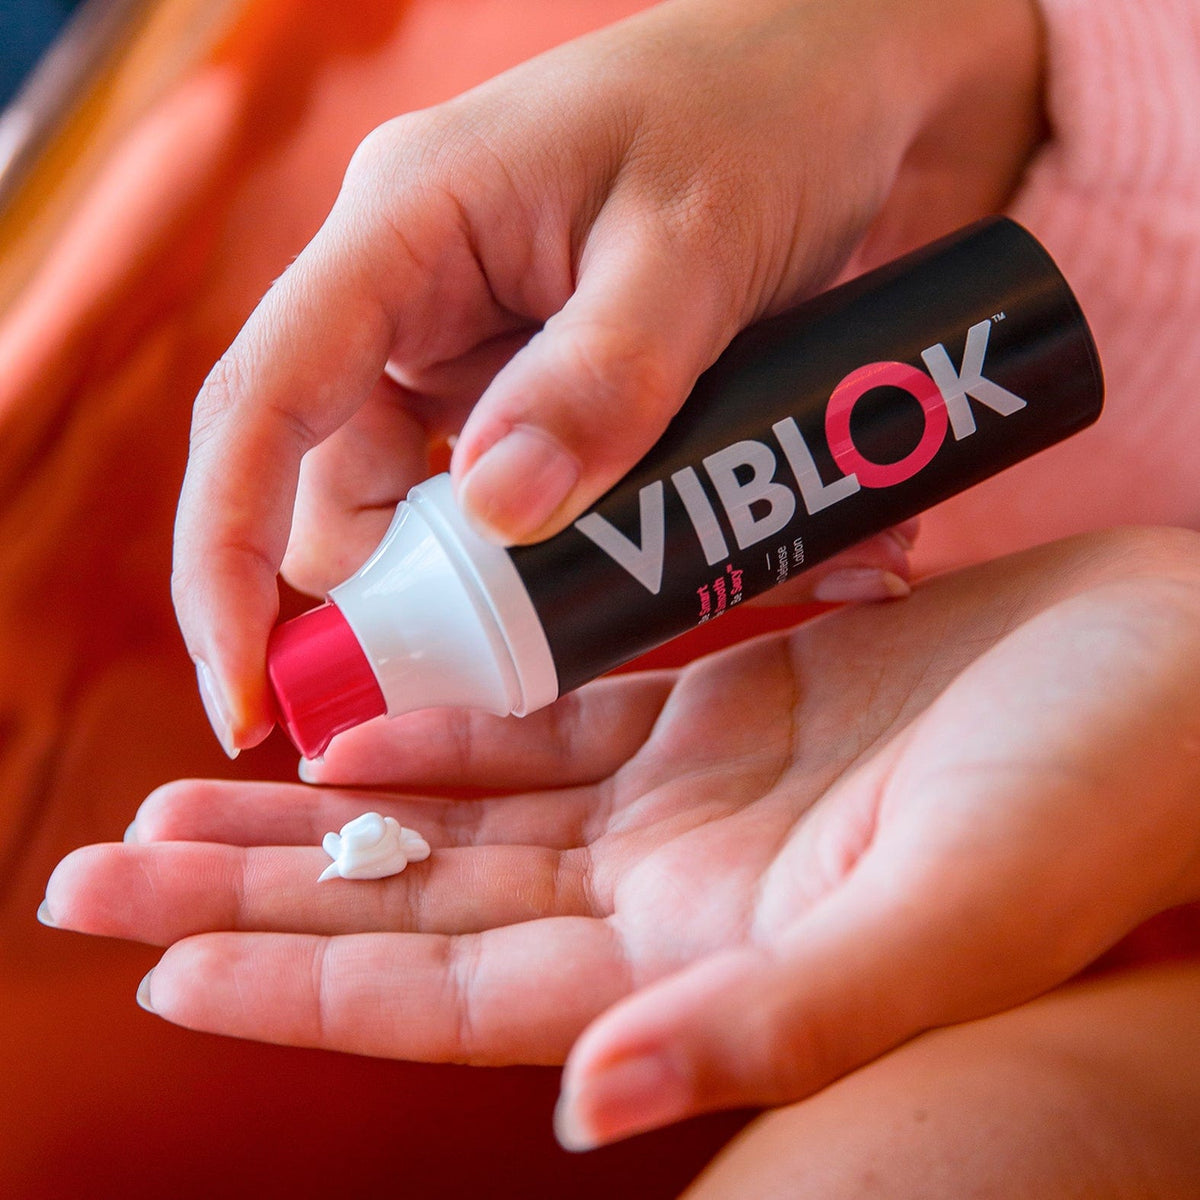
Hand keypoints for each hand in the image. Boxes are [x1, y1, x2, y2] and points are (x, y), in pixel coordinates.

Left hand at [48, 527, 1199, 1146]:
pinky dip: (452, 708)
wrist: (1171, 677)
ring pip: (464, 802)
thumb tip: (598, 1099)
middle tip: (98, 875)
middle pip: (423, 894)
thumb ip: (778, 1015)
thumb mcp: (952, 920)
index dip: (305, 980)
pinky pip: (550, 711)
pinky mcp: (723, 698)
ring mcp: (693, 791)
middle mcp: (677, 888)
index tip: (155, 968)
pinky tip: (360, 705)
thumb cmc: (1104, 798)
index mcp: (708, 961)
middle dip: (261, 888)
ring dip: (330, 796)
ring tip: (190, 790)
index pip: (456, 987)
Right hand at [171, 0, 1045, 750]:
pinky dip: (548, 551)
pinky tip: (637, 560)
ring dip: (488, 583)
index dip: (226, 558)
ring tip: (609, 608)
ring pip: (420, 502)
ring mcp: (467, 337)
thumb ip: (604, 379)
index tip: (247, 697)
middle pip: (332, 476)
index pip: (258, 401)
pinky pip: (500, 490)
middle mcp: (410, 289)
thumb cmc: (765, 116)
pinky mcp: (525, 375)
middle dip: (387, 592)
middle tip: (487, 675)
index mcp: (406, 225)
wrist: (841, 87)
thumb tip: (499, 515)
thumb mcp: (694, 246)